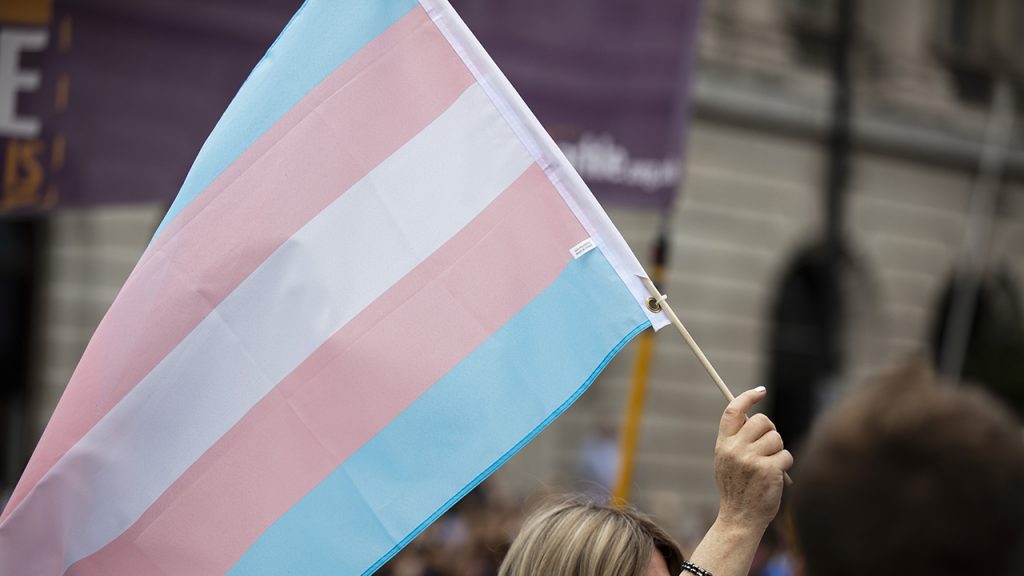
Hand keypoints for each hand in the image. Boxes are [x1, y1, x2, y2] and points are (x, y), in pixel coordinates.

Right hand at [714, 387, 792, 531]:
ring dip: (778, 451)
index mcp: (723, 444)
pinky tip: (776, 477)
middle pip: (761, 420)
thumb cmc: (737, 489)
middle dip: (770, 430)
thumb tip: (757, 418)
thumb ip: (737, 440)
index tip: (761, 391)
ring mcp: (751, 459)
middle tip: (770, 445)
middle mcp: (735, 449)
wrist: (740, 518)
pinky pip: (786, 455)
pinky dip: (785, 465)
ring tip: (769, 467)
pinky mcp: (768, 470)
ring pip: (776, 438)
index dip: (747, 396)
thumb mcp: (727, 461)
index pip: (733, 411)